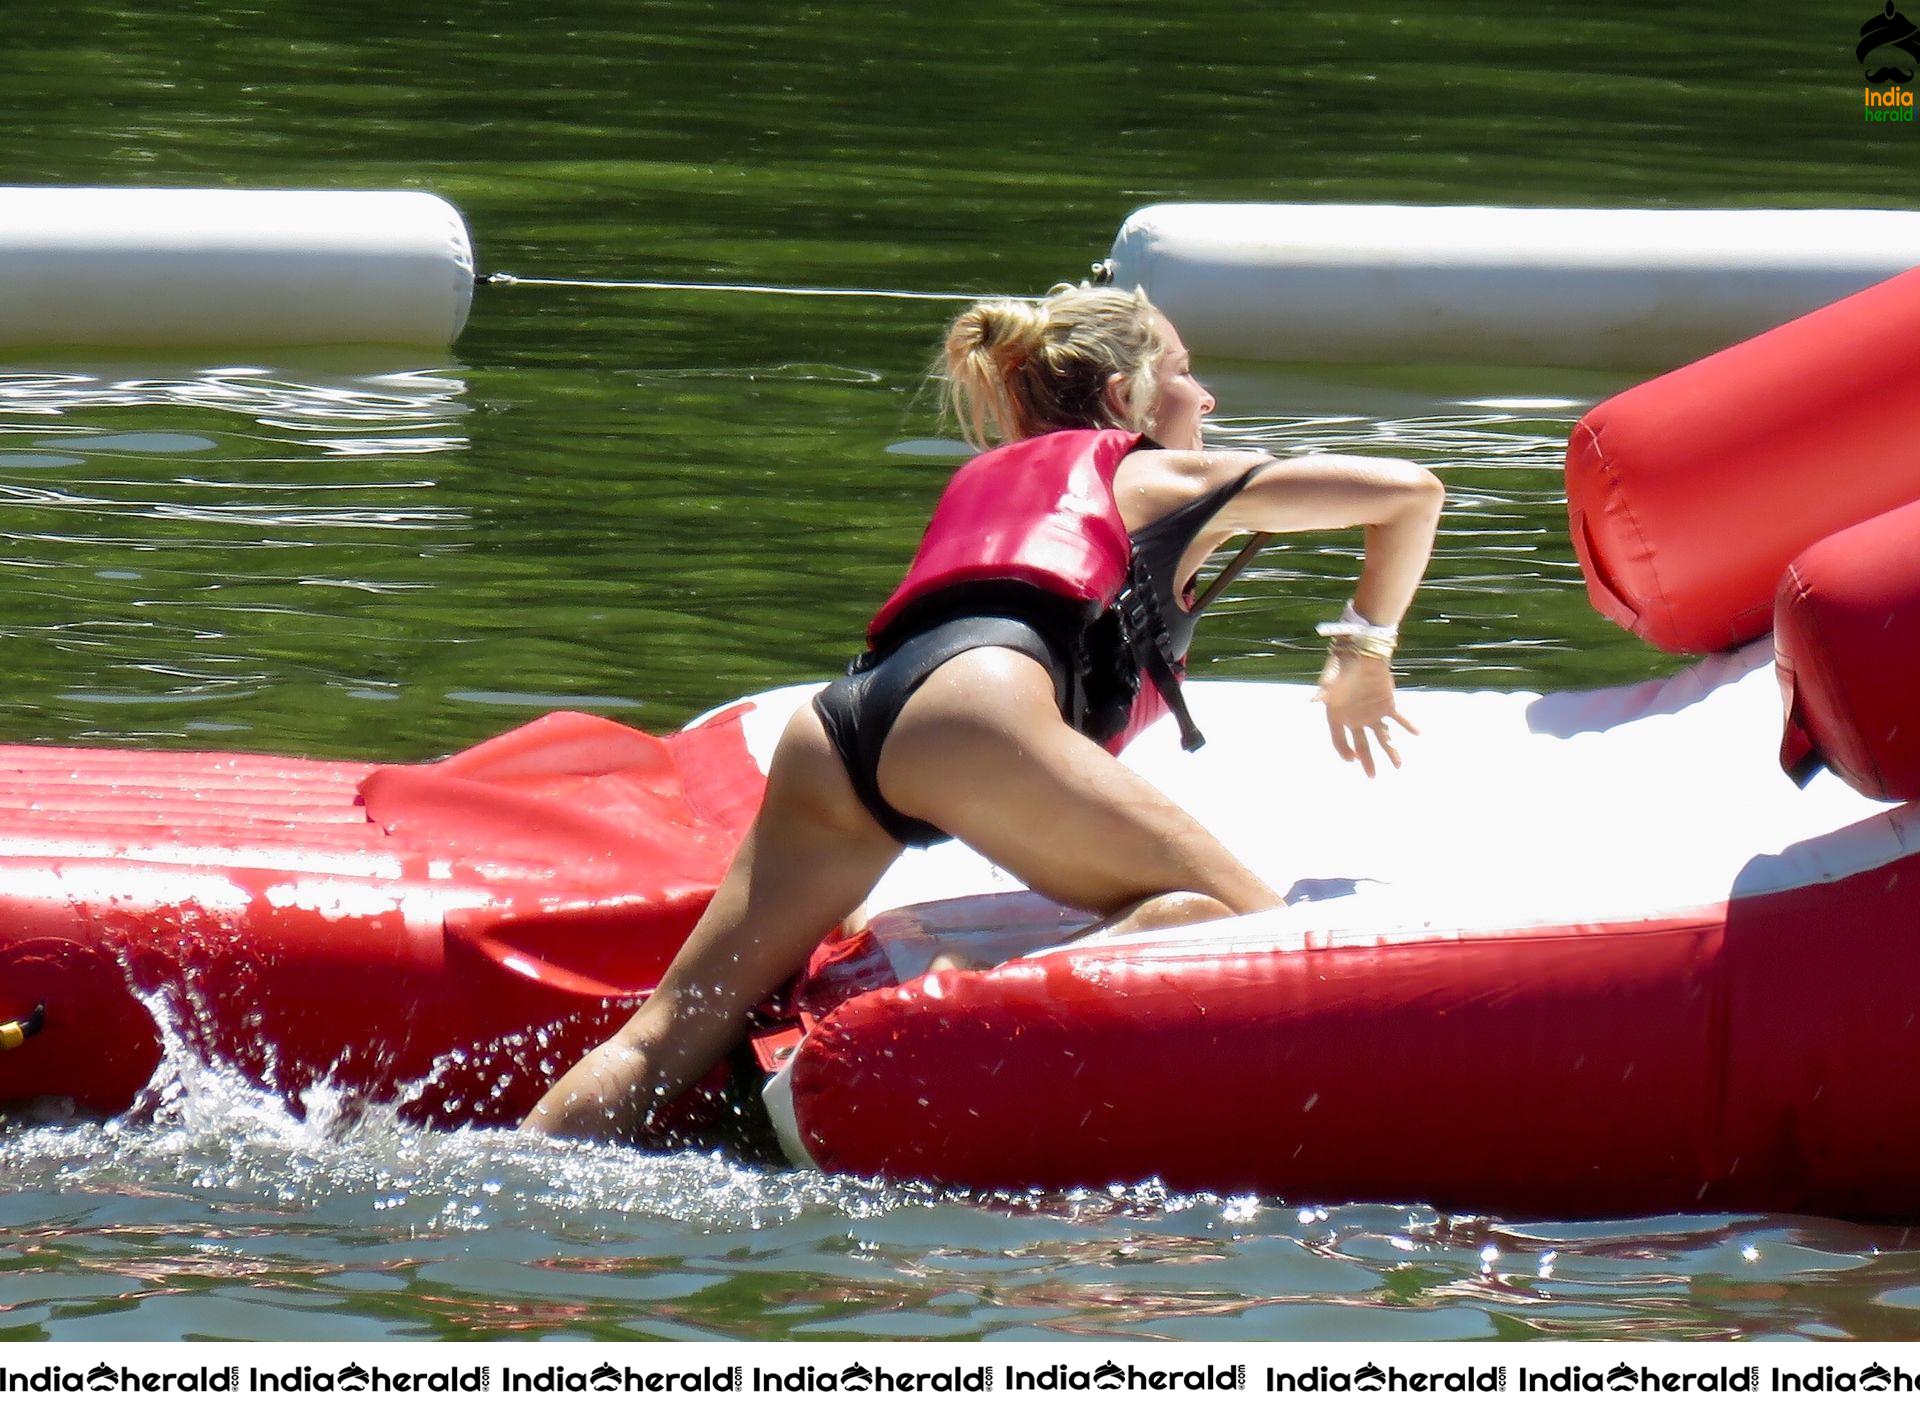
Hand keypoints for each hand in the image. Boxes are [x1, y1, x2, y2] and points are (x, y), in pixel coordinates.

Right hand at [1312, 650, 1416, 776]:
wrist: (1359, 651)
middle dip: (1367, 761)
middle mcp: (1355, 719)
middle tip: (1372, 776)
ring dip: (1390, 750)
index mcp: (1338, 716)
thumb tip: (1312, 700)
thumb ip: (1324, 690)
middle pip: (1362, 745)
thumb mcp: (1331, 677)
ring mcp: (1372, 713)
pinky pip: (1398, 718)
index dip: (1345, 751)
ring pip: (1382, 737)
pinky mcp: (1387, 704)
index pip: (1340, 740)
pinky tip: (1417, 733)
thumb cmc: (1341, 665)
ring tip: (1398, 765)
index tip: (1352, 759)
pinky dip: (1407, 725)